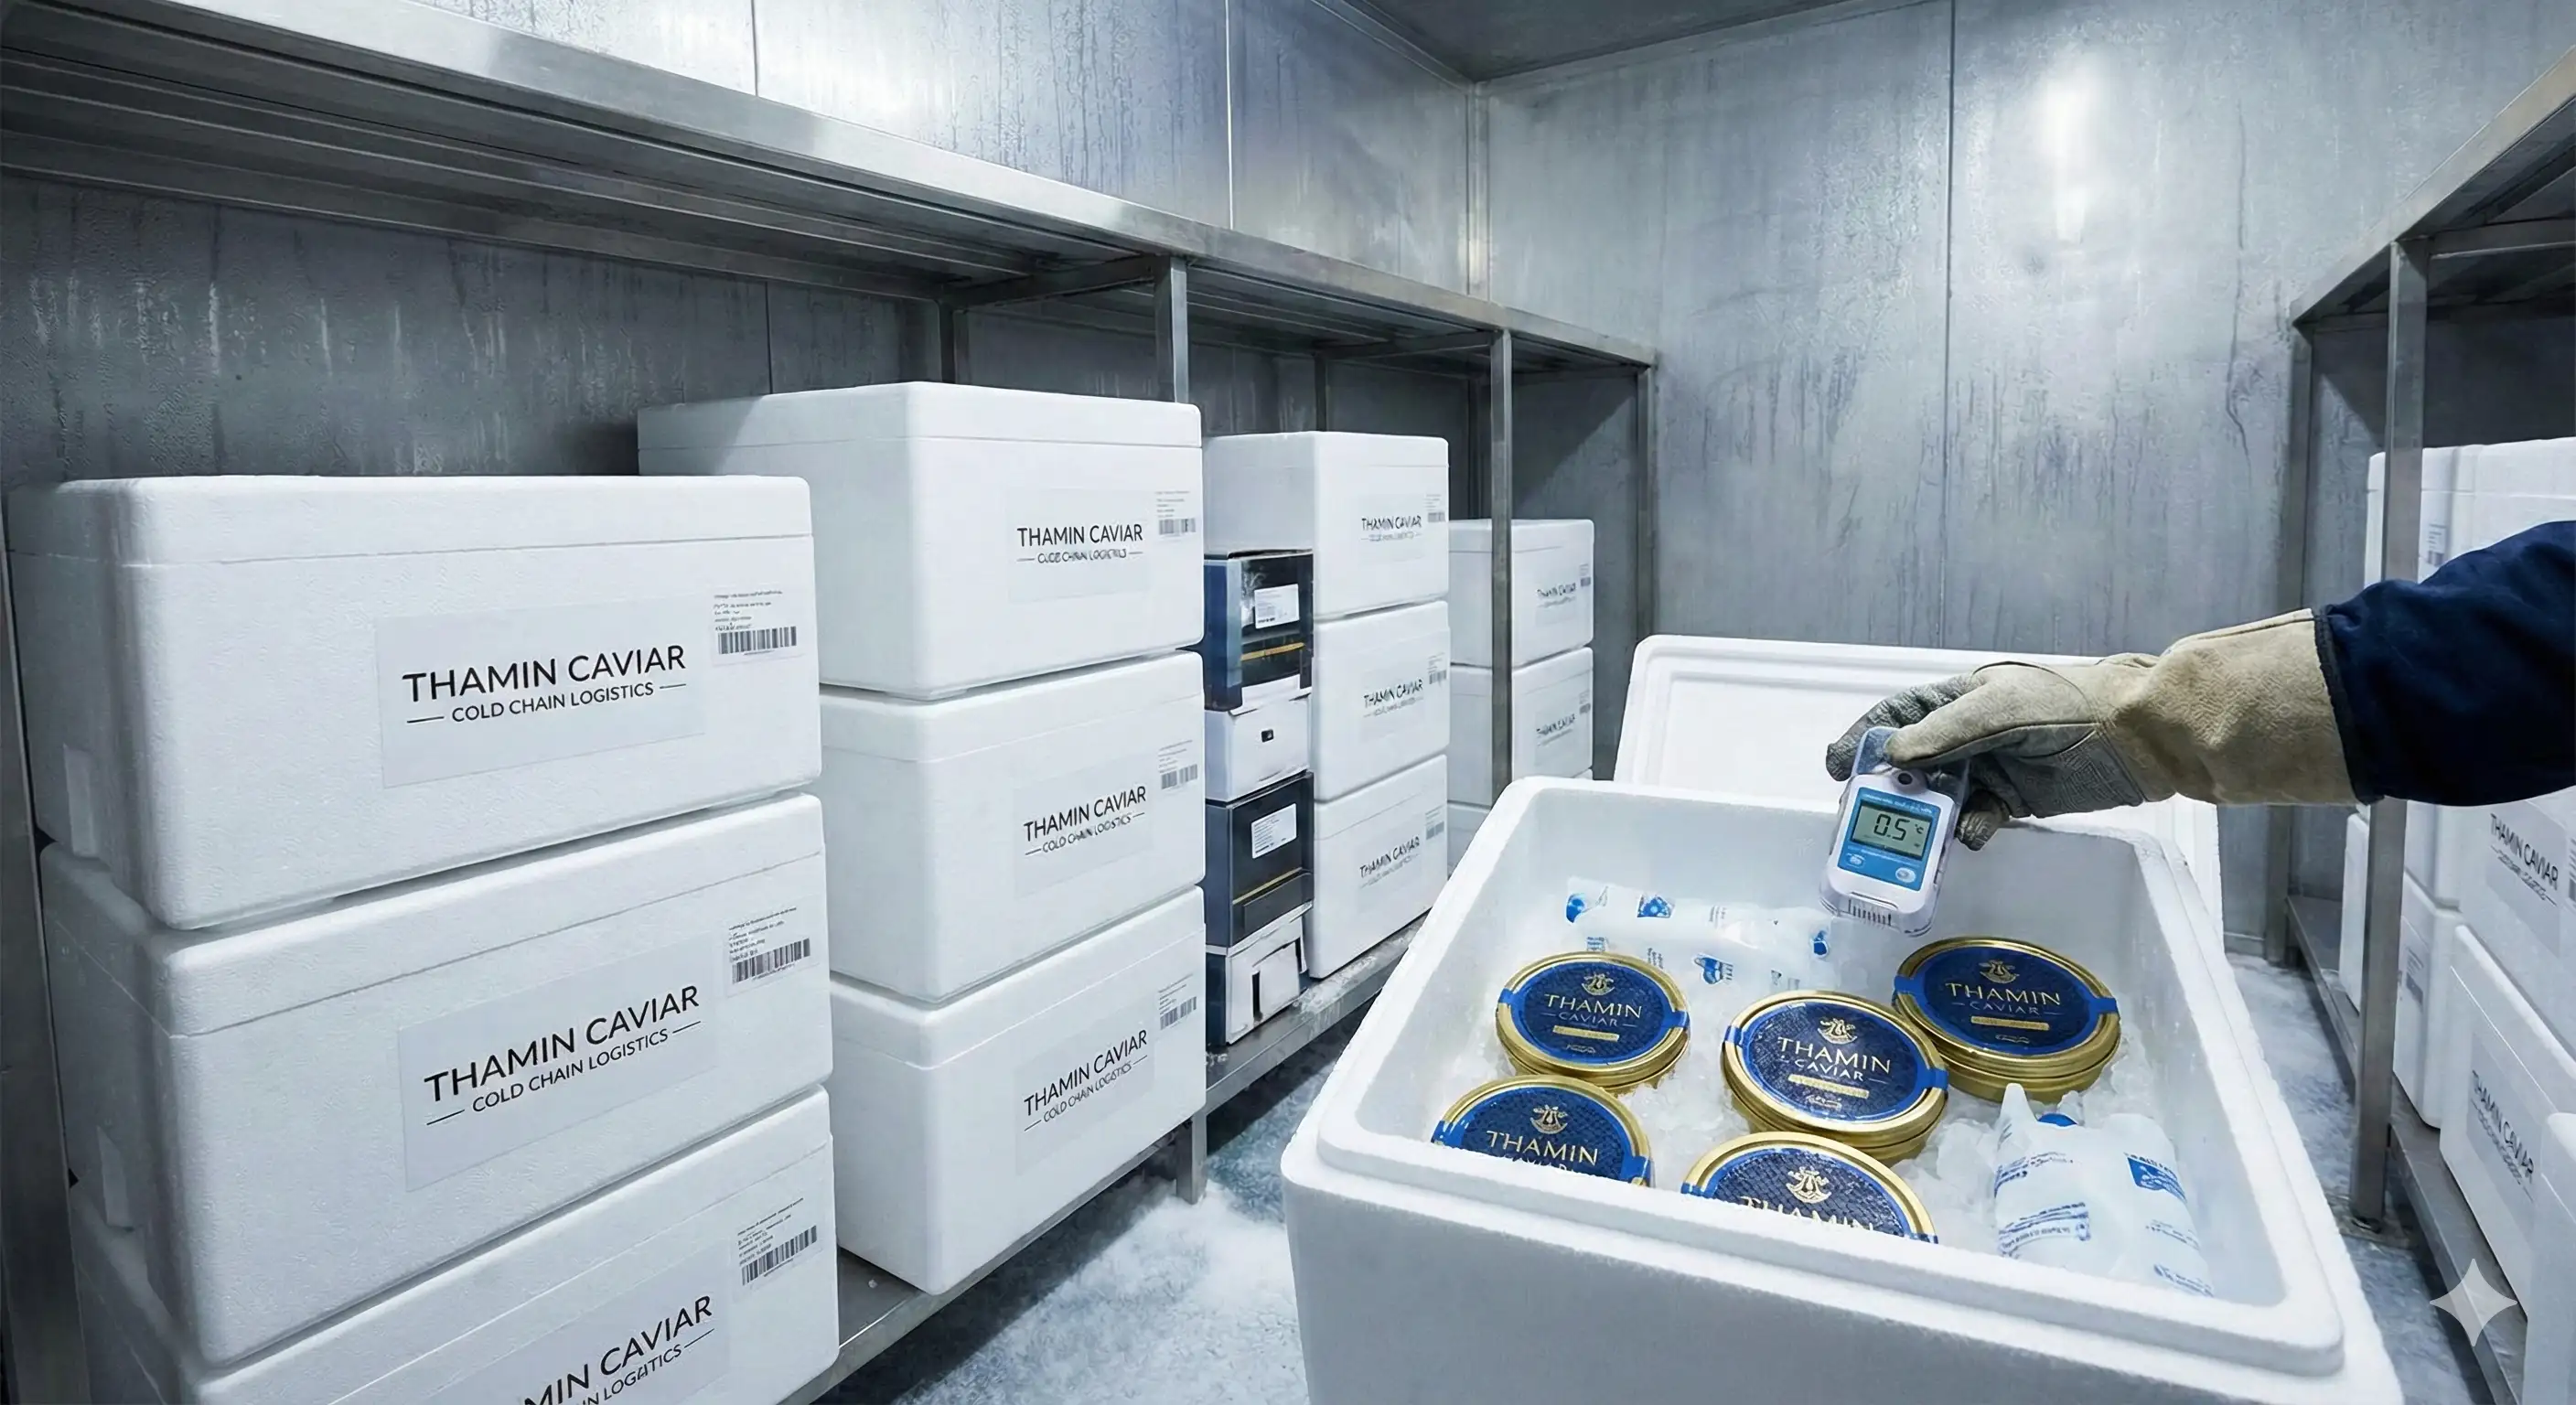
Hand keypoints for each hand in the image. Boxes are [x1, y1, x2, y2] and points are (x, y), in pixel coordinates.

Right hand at [1823, 662, 2158, 849]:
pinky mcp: (2015, 801)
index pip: (1900, 716)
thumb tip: (1892, 755)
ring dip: (1925, 816)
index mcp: (1962, 699)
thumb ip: (1947, 733)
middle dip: (1888, 786)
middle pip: (1914, 762)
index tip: (1836, 765)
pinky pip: (1978, 819)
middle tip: (1861, 812)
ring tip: (1907, 838)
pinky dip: (1969, 830)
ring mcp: (1992, 769)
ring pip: (1942, 796)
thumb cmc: (2068, 709)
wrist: (2139, 738)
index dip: (1865, 737)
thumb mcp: (2002, 710)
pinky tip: (1972, 836)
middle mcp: (1970, 735)